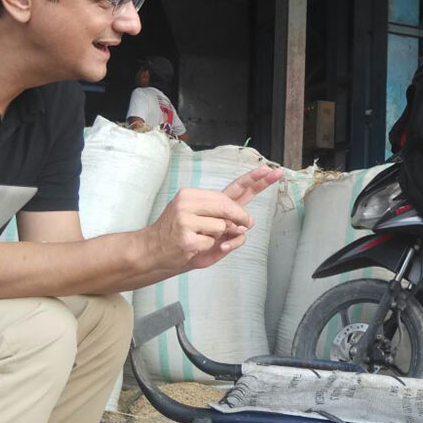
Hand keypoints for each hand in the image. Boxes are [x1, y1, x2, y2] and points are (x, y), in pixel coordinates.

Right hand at [146, 166, 283, 270]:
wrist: (151, 251)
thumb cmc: (181, 237)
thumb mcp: (205, 225)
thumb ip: (227, 222)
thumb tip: (246, 224)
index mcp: (197, 197)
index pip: (231, 187)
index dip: (254, 180)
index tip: (271, 171)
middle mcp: (190, 203)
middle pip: (230, 206)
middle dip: (241, 218)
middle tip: (245, 224)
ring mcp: (186, 219)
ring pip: (224, 227)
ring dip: (220, 238)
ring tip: (201, 239)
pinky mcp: (186, 237)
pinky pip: (213, 243)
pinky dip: (210, 249)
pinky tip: (194, 248)